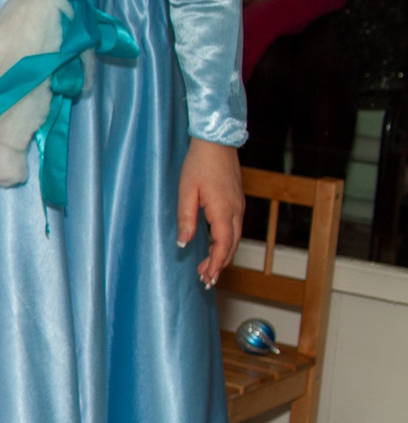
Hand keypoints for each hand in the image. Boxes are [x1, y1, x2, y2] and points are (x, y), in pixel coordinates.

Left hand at [178, 138, 243, 288]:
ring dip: (223, 255)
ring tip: (208, 269)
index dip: (215, 264)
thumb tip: (184, 243)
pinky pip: (234, 228)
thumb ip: (186, 218)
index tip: (207, 279)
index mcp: (223, 210)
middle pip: (231, 245)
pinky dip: (226, 242)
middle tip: (205, 280)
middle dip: (219, 265)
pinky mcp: (236, 201)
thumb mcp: (186, 192)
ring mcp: (238, 206)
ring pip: (235, 238)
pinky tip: (216, 246)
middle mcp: (236, 211)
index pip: (223, 245)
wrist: (216, 142)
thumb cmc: (199, 164)